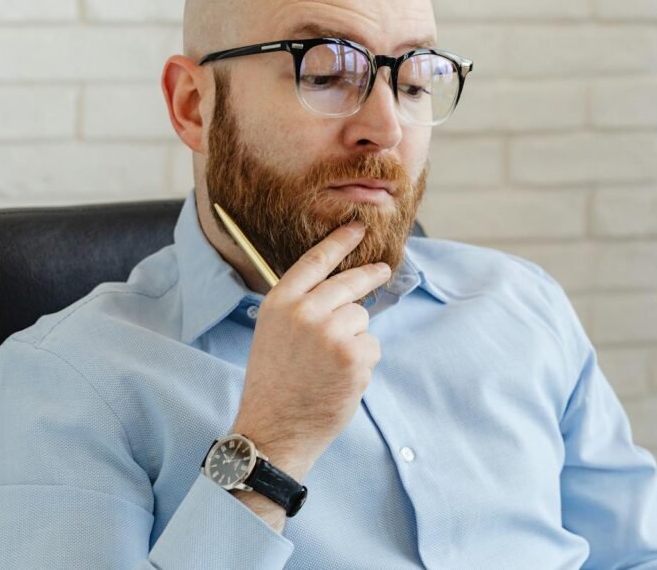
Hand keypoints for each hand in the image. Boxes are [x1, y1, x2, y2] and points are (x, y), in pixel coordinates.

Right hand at [229, 221, 389, 482]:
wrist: (274, 429)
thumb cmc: (275, 385)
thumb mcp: (273, 334)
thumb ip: (300, 307)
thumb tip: (338, 288)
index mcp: (280, 303)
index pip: (315, 261)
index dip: (338, 242)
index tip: (357, 227)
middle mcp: (304, 311)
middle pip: (349, 283)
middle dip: (369, 276)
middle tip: (383, 269)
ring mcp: (330, 332)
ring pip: (361, 318)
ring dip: (355, 339)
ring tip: (330, 366)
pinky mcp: (353, 355)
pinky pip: (371, 345)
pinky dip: (362, 362)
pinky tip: (340, 380)